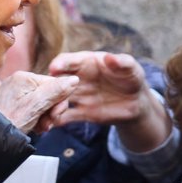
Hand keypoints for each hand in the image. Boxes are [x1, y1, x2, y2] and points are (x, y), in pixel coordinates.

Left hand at [0, 71, 78, 134]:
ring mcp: (16, 93)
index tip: (54, 116)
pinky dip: (36, 119)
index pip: (55, 85)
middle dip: (51, 111)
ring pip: (43, 103)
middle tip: (45, 124)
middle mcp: (19, 82)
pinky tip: (33, 126)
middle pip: (49, 94)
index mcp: (24, 78)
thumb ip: (55, 91)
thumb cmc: (9, 122)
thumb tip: (73, 79)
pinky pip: (33, 108)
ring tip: (38, 127)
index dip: (59, 103)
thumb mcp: (36, 107)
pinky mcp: (14, 103)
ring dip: (45, 117)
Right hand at [48, 51, 171, 151]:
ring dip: (49, 105)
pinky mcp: (80, 113)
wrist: (136, 102)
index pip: (68, 60)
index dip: (60, 63)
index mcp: (86, 63)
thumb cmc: (131, 78)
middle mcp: (76, 78)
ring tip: (49, 113)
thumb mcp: (131, 68)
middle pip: (56, 81)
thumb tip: (110, 57)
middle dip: (48, 87)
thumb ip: (121, 62)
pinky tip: (51, 125)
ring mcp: (76, 96)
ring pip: (56, 100)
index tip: (54, 68)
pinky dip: (55, 121)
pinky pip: (64, 117)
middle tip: (45, 94)